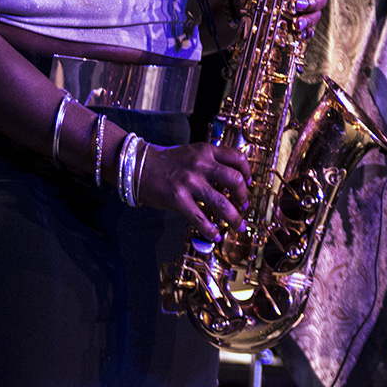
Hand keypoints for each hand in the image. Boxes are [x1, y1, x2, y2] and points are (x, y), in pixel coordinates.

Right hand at [136, 141, 251, 242]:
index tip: (248, 183)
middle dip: (243, 197)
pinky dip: (211, 230)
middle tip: (243, 206)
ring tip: (238, 226)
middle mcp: (201, 164)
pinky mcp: (178, 198)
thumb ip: (210, 163)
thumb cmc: (167, 162)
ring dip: (234, 217)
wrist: (138, 166)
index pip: (237, 158)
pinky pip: (200, 218)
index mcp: (206, 151)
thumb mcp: (192, 153)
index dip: (247, 172)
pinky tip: (215, 235)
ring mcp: (189, 181)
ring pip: (222, 202)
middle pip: (235, 180)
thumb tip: (230, 182)